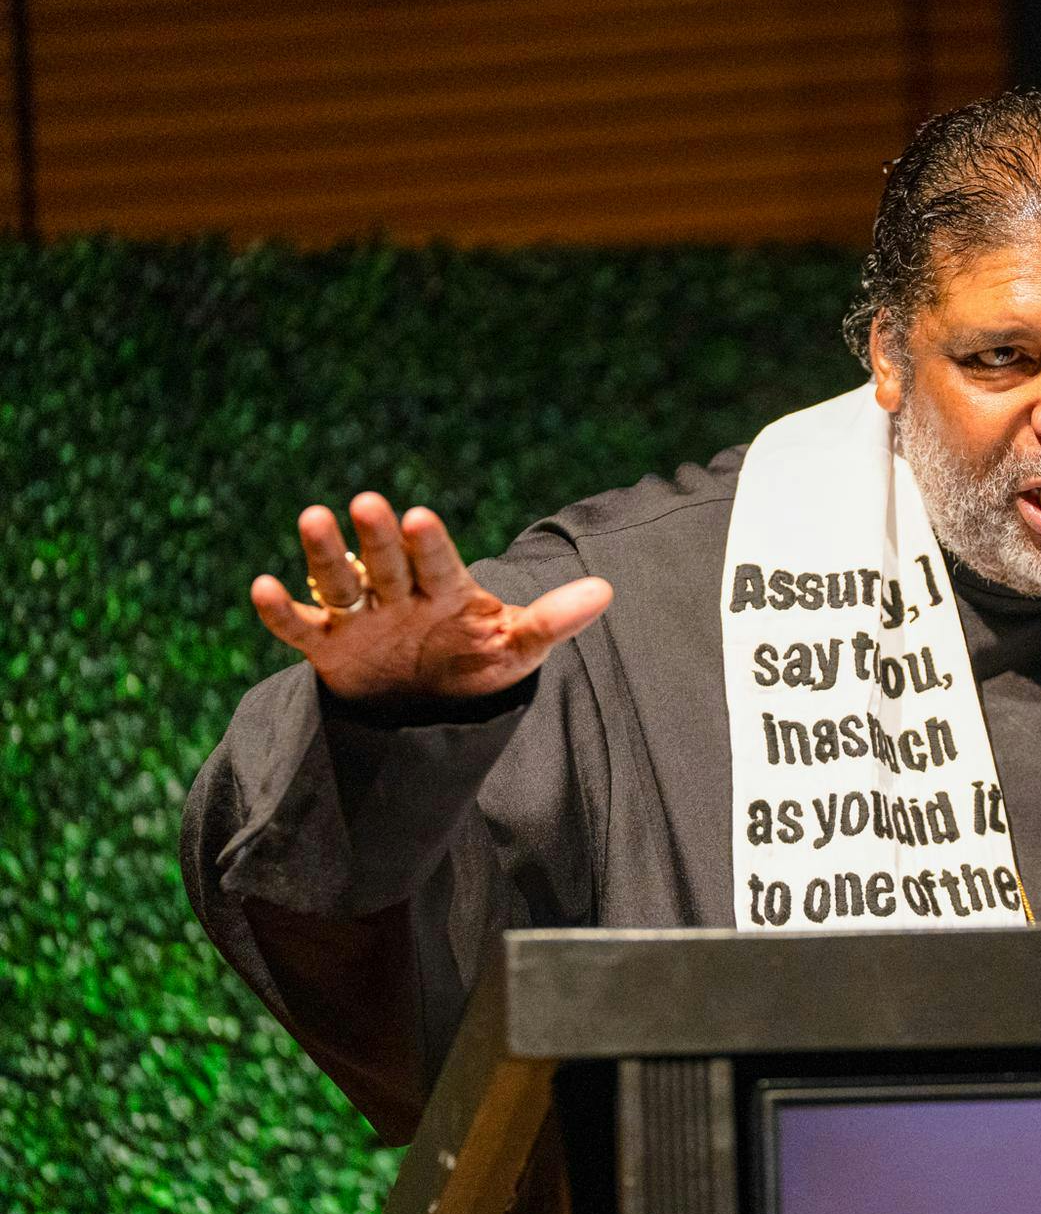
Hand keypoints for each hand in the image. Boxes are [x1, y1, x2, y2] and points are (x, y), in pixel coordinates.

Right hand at [250, 492, 612, 703]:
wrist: (432, 710)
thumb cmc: (476, 665)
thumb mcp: (517, 649)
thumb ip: (552, 621)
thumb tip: (606, 592)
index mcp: (447, 590)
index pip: (440, 563)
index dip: (430, 545)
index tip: (422, 518)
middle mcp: (400, 594)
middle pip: (387, 561)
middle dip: (378, 536)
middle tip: (367, 503)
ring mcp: (361, 617)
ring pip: (340, 581)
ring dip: (325, 553)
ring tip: (313, 517)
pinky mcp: (327, 646)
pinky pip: (300, 626)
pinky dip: (280, 610)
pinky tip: (261, 587)